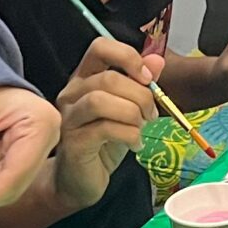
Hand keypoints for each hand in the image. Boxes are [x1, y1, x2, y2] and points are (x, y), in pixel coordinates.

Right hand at [52, 35, 157, 210]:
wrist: (80, 181)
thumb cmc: (104, 141)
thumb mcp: (128, 108)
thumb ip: (141, 83)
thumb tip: (157, 60)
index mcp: (85, 78)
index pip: (100, 47)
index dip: (127, 56)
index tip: (147, 78)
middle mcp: (72, 93)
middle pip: (108, 78)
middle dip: (140, 95)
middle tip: (151, 114)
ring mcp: (70, 118)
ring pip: (102, 100)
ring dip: (133, 113)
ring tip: (142, 127)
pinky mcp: (73, 142)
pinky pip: (105, 129)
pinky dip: (129, 135)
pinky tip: (135, 144)